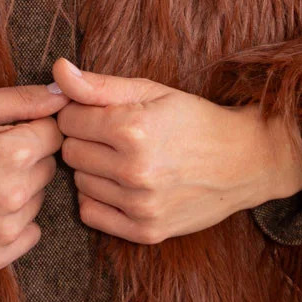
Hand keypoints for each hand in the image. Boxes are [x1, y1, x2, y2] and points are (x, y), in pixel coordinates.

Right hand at [0, 83, 65, 271]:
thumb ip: (19, 99)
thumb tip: (61, 93)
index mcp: (12, 152)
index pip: (55, 133)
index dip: (32, 128)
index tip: (7, 133)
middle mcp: (15, 194)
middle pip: (49, 168)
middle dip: (26, 159)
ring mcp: (5, 231)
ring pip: (37, 202)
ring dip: (18, 192)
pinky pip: (28, 235)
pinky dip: (12, 224)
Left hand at [51, 56, 301, 243]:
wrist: (245, 161)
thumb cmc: (194, 120)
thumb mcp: (150, 91)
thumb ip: (98, 85)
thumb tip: (57, 70)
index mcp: (133, 128)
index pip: (68, 120)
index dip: (81, 113)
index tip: (103, 113)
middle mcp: (135, 170)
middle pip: (70, 153)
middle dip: (86, 141)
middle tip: (114, 137)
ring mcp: (141, 205)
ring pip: (79, 183)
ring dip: (94, 171)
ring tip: (124, 160)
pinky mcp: (146, 231)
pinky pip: (91, 214)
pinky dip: (99, 200)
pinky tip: (122, 186)